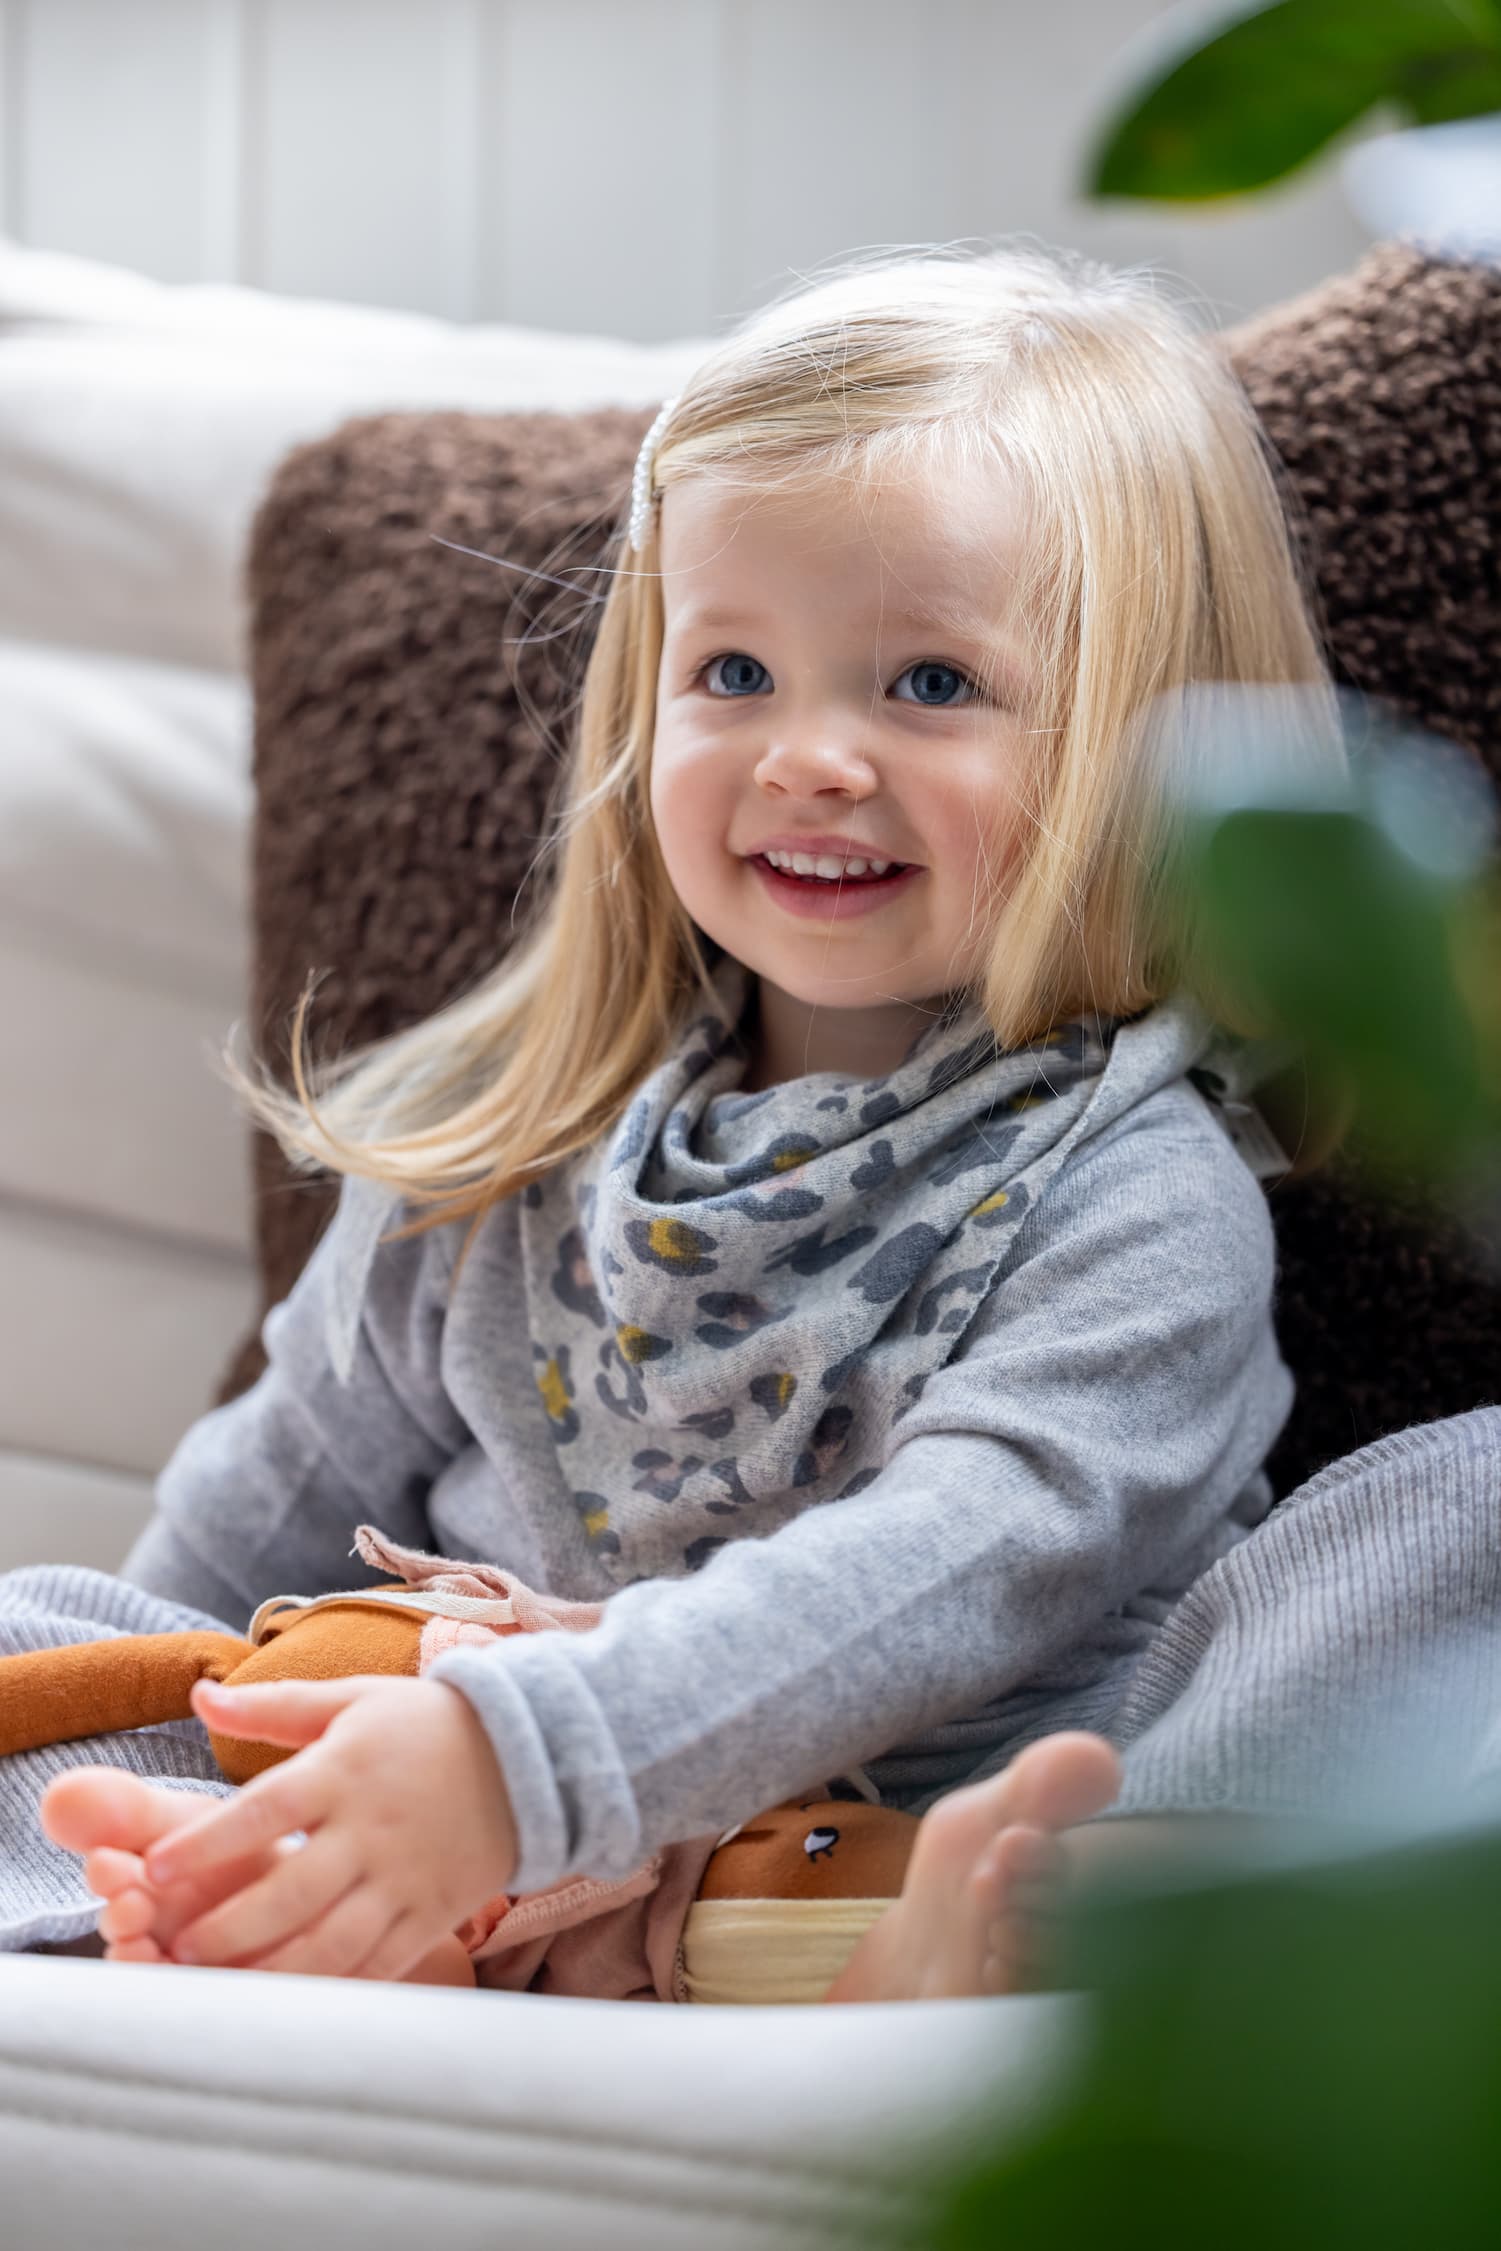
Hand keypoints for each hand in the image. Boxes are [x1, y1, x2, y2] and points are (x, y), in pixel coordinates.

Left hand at [143, 1673, 517, 1979]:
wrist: (530, 1753)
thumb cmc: (425, 1724)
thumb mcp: (352, 1699)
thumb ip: (274, 1705)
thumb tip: (198, 1694)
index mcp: (345, 1770)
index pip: (266, 1809)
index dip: (209, 1840)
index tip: (155, 1865)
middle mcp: (371, 1830)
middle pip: (293, 1889)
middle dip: (230, 1925)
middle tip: (177, 1945)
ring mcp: (404, 1878)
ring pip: (332, 1940)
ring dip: (272, 1969)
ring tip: (220, 1982)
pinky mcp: (431, 1914)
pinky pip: (377, 1963)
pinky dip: (331, 1988)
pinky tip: (288, 2001)